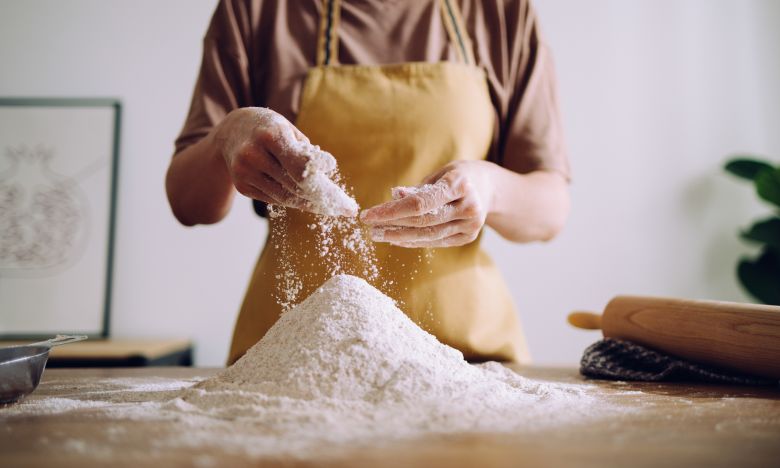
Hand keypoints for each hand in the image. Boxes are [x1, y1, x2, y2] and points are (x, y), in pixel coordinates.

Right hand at [213, 107, 355, 216]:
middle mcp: (254, 154)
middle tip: (346, 208)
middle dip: (323, 198)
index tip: (341, 194)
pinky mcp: (242, 186)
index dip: (322, 181)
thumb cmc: (271, 129)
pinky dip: (292, 200)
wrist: (232, 132)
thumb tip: (325, 172)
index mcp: (270, 135)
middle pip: (296, 185)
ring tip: (331, 208)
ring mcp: (245, 172)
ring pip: (285, 197)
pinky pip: (274, 199)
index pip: (301, 166)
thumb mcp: (289, 129)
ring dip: (310, 203)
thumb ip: (306, 152)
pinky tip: (306, 200)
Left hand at [361, 160, 494, 247]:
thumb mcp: (440, 174)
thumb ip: (418, 188)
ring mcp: (471, 225)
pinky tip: (397, 239)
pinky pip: (435, 242)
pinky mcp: (468, 237)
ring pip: (428, 235)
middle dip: (392, 225)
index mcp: (460, 184)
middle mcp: (468, 206)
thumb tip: (394, 197)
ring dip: (399, 236)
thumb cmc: (459, 176)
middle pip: (422, 221)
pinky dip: (414, 241)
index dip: (391, 211)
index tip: (368, 214)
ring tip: (379, 234)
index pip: (420, 203)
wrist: (491, 189)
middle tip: (370, 227)